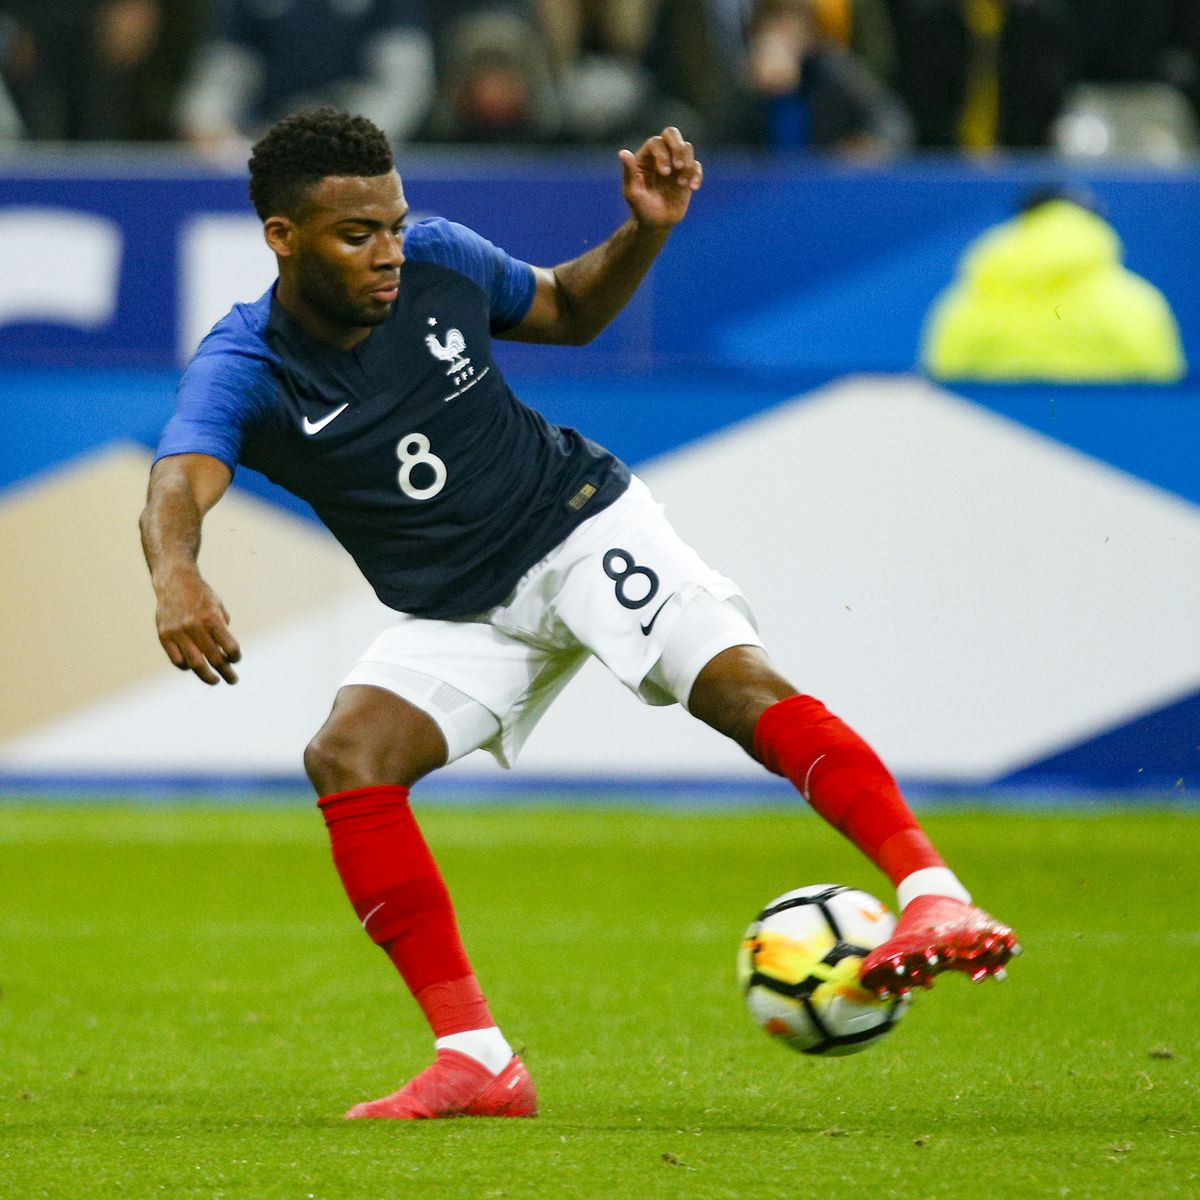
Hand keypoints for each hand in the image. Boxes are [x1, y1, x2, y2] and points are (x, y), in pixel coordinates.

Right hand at [154, 570, 240, 684]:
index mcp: (212, 618)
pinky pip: (177, 660)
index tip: (236, 659)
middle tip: (233, 680)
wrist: (174, 580)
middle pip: (214, 659)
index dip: (235, 657)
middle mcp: (194, 626)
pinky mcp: (164, 636)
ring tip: (215, 680)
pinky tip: (194, 666)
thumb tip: (226, 653)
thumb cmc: (201, 596)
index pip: (229, 647)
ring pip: (194, 664)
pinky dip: (187, 666)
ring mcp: (178, 632)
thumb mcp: (218, 607)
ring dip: (207, 676)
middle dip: (226, 672)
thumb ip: (222, 629)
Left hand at [619, 127, 702, 229]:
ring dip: (687, 163)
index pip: (656, 142)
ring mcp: (675, 163)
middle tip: (678, 166)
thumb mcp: (632, 192)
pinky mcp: (687, 174)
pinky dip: (696, 175)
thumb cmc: (641, 208)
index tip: (665, 174)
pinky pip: (697, 166)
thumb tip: (623, 153)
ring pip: (687, 148)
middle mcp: (661, 155)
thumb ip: (629, 172)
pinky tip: (692, 188)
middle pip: (671, 133)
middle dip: (677, 147)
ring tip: (682, 184)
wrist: (656, 224)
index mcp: (645, 156)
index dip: (662, 154)